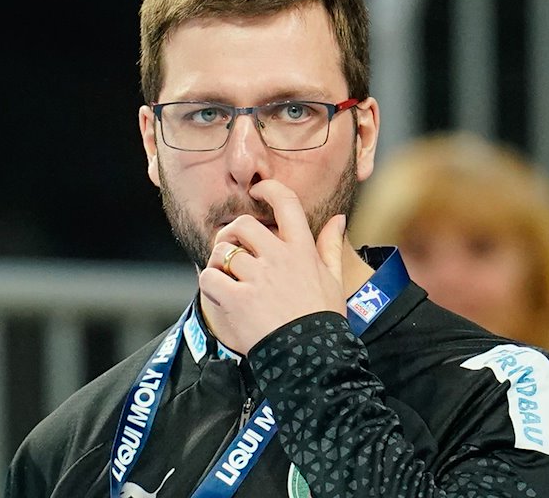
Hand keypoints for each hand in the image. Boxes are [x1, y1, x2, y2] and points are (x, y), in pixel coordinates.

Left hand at [198, 180, 346, 354]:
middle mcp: (279, 259)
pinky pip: (210, 278)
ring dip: (219, 262)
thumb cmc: (324, 318)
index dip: (269, 190)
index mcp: (302, 250)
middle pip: (244, 225)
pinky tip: (220, 293)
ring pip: (223, 251)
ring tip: (225, 275)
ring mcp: (257, 279)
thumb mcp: (334, 279)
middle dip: (233, 232)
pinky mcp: (238, 299)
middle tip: (232, 245)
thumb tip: (338, 218)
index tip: (258, 192)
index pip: (286, 203)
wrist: (313, 358)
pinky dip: (210, 283)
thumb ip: (331, 246)